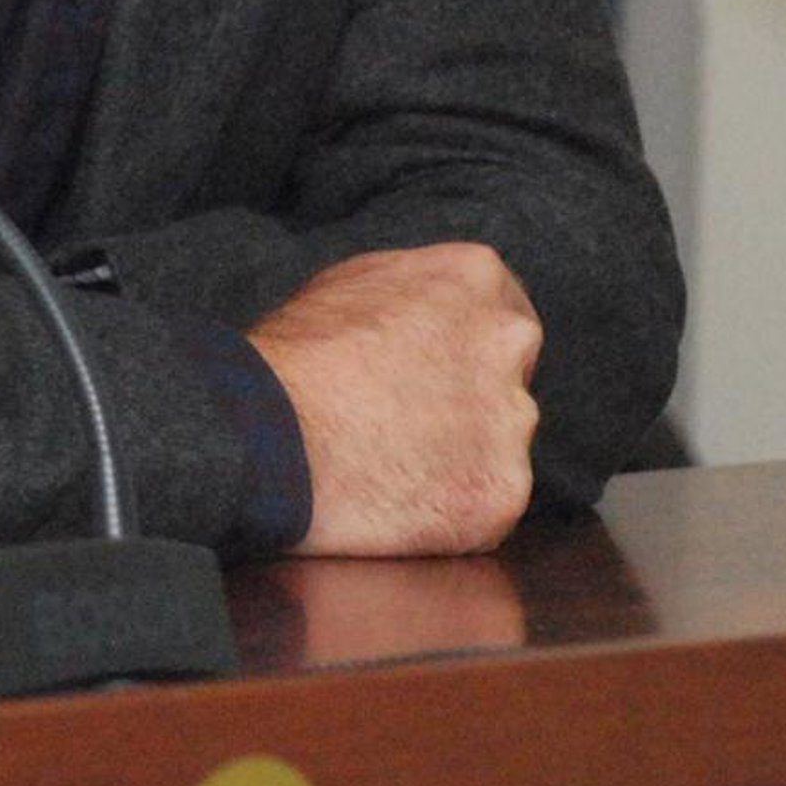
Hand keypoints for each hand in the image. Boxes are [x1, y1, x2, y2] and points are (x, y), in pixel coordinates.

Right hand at [248, 243, 540, 556]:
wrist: (274, 433)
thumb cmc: (298, 356)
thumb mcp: (356, 280)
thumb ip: (419, 290)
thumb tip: (433, 311)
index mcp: (475, 277)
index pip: (503, 311)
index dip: (468, 347)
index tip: (440, 371)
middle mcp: (508, 340)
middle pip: (510, 375)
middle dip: (473, 397)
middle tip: (415, 421)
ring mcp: (511, 418)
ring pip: (502, 442)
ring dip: (465, 455)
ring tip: (398, 463)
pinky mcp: (502, 490)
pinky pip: (491, 501)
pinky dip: (456, 507)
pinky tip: (404, 499)